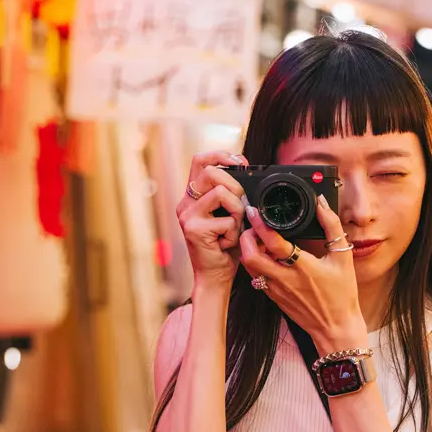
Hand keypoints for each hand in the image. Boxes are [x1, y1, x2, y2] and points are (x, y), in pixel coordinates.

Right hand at [177, 150, 248, 285]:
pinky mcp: (194, 229)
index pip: (200, 160)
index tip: (240, 162)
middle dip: (236, 186)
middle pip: (212, 172)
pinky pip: (227, 220)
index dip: (221, 155)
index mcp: (193, 197)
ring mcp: (187, 216)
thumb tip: (245, 172)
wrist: (215, 276)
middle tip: (241, 206)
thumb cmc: (225, 247)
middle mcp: (186, 204)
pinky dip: (235, 232)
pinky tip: (227, 243)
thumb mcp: (229, 214)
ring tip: (234, 228)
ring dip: (238, 211)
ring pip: (223, 193)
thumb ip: (231, 194)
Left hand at [239, 194, 366, 352]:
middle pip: (251, 257)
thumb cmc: (342, 295)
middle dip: (246, 237)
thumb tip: (322, 204)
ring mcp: (276, 290)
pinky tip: (266, 255)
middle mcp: (285, 279)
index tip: (256, 211)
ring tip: (258, 238)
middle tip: (252, 225)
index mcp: (303, 268)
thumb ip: (332, 227)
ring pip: (250, 267)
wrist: (336, 328)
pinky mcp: (273, 297)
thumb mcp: (343, 258)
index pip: (274, 243)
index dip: (261, 225)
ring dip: (249, 250)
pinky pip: (257, 276)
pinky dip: (256, 263)